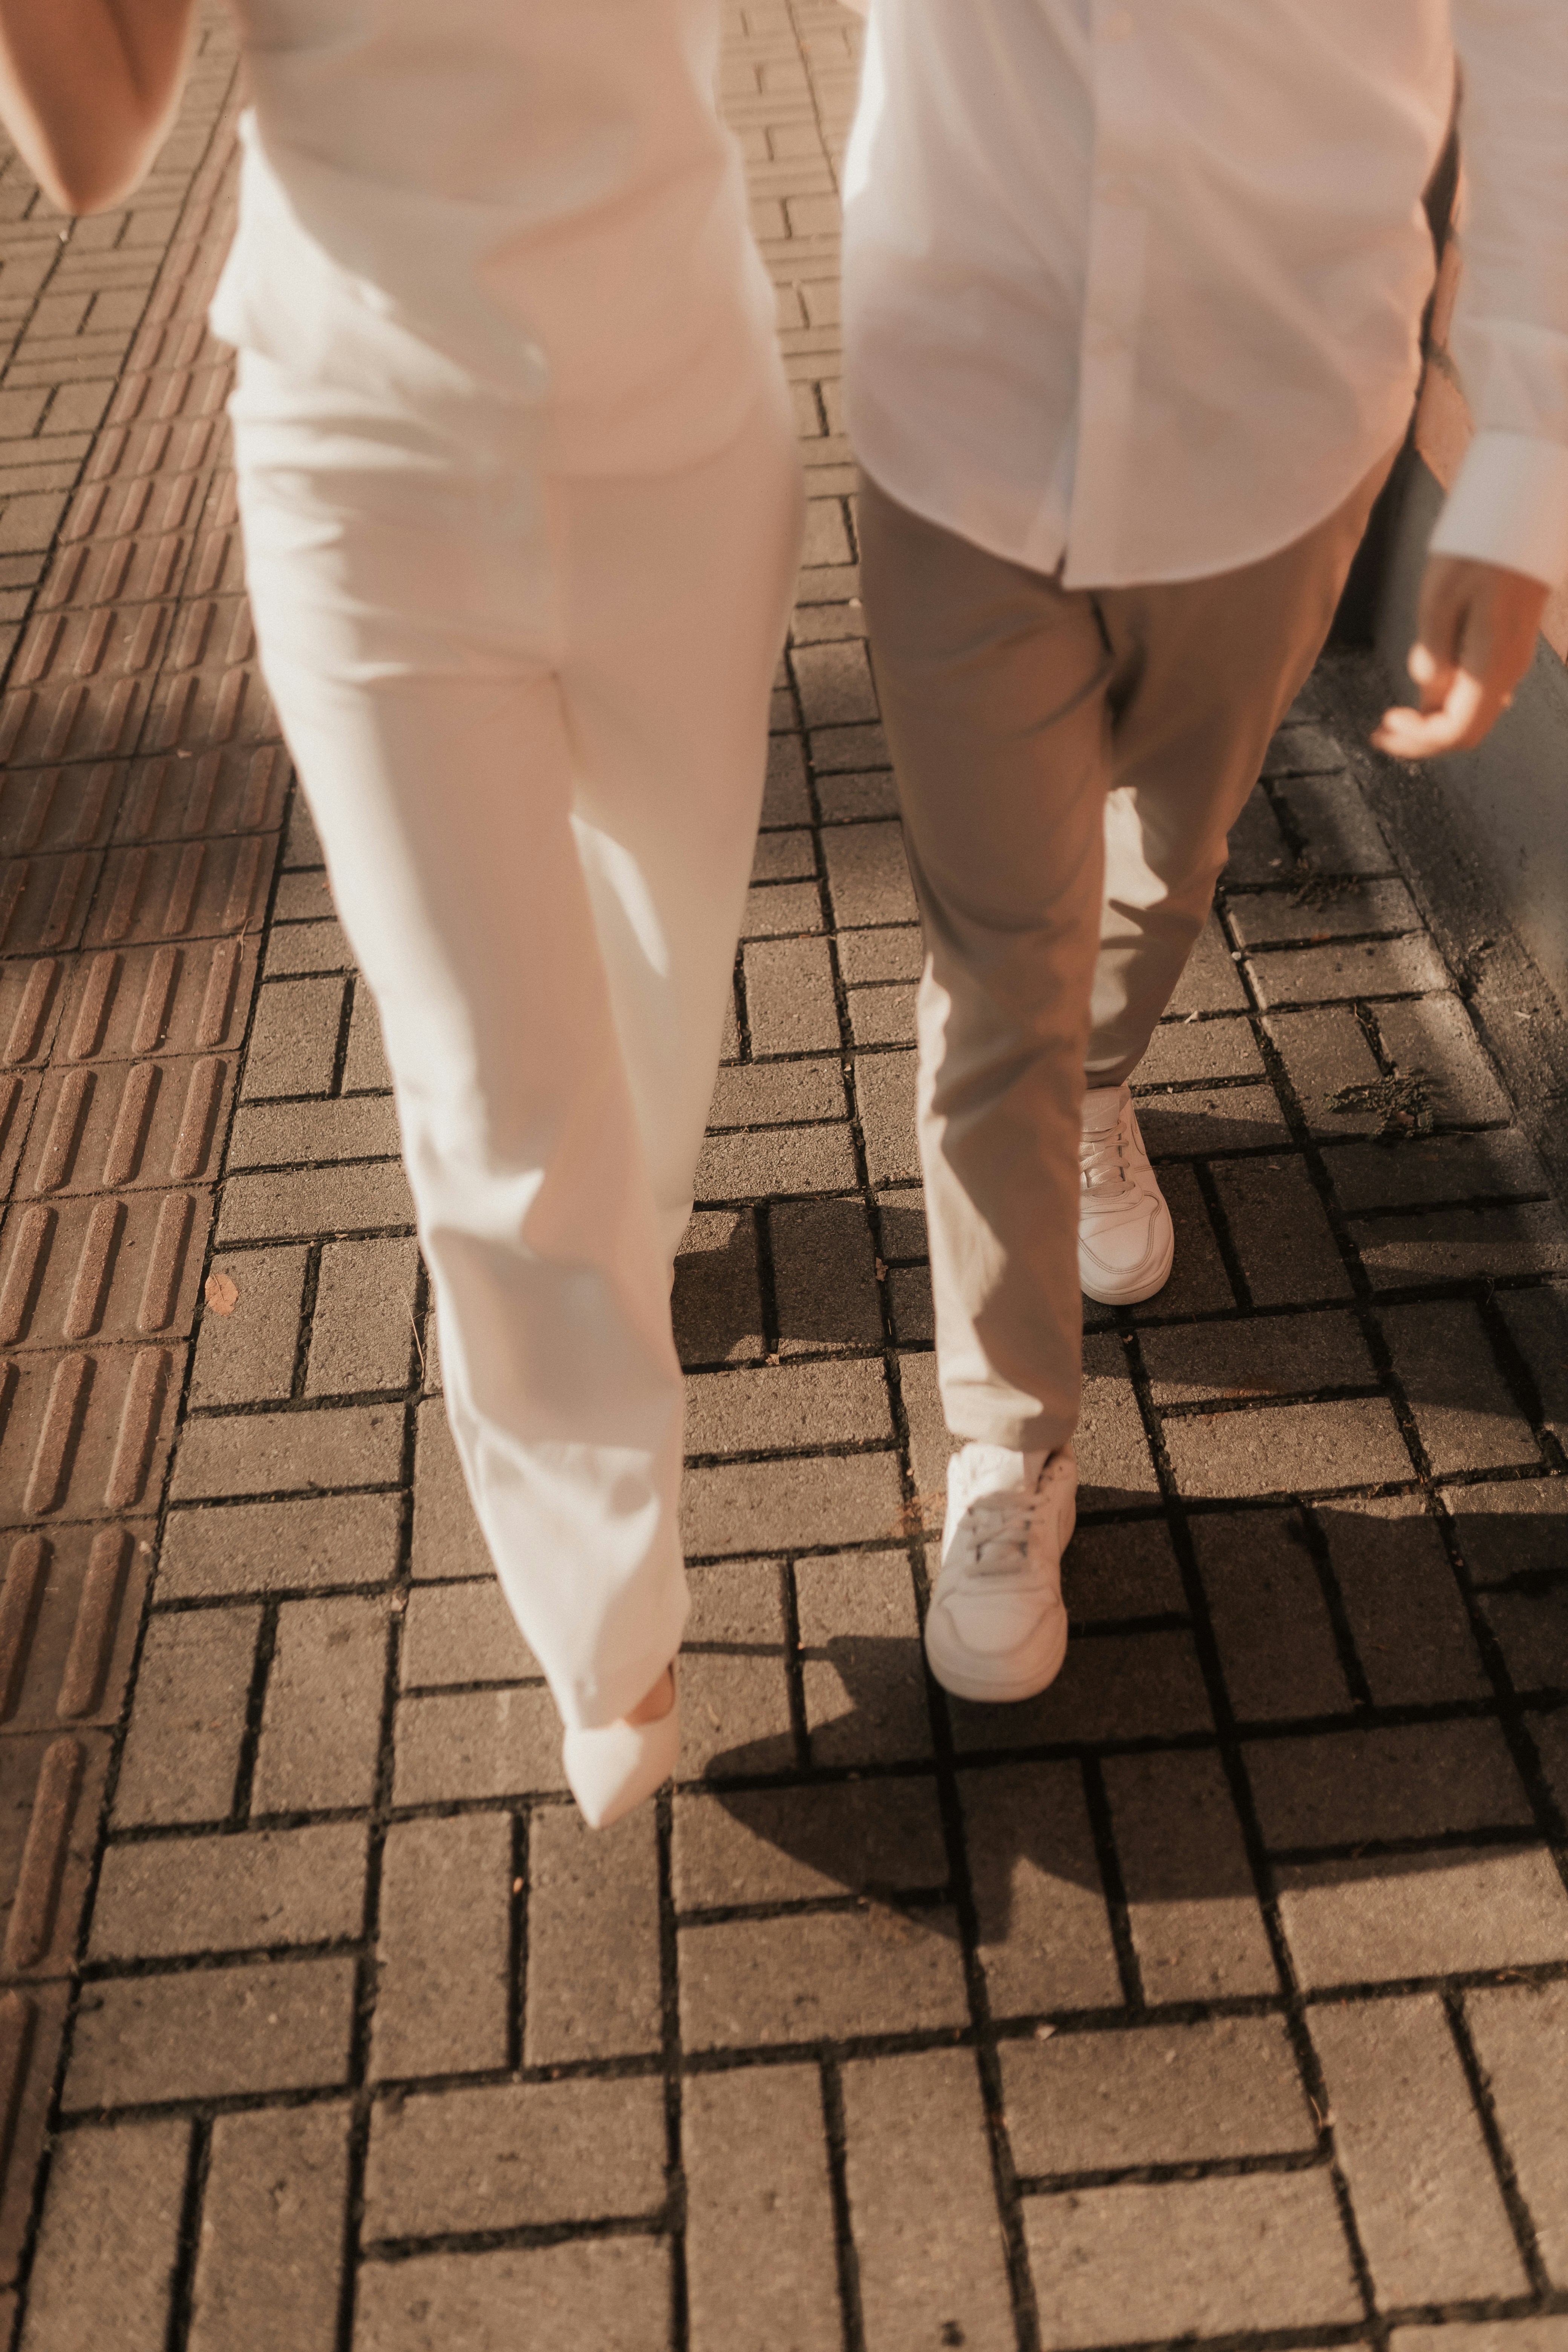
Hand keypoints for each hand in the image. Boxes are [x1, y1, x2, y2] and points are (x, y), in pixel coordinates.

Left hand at [1371, 555, 1547, 760]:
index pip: (1457, 731)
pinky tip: (1422, 693)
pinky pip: (1477, 692)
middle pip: (1466, 731)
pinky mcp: (1504, 648)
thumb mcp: (1440, 598)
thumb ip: (1433, 650)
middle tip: (1382, 734)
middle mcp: (1507, 669)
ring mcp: (1509, 660)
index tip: (1386, 725)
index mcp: (1491, 663)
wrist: (1518, 515)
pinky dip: (1447, 702)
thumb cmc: (1477, 549)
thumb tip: (1426, 686)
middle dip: (1422, 740)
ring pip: (1472, 713)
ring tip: (1393, 718)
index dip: (1419, 740)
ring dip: (1432, 722)